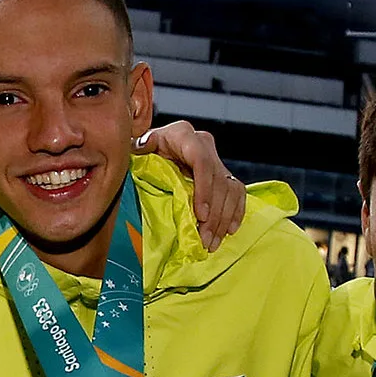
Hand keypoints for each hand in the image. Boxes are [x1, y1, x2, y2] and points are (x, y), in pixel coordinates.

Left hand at [135, 122, 244, 251]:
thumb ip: (141, 147)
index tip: (201, 215)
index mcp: (182, 135)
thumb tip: (143, 146)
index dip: (204, 189)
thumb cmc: (143, 150)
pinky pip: (236, 193)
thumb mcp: (139, 147)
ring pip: (229, 189)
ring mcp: (214, 158)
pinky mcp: (222, 172)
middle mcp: (203, 144)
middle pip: (218, 180)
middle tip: (205, 239)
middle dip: (214, 214)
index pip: (201, 161)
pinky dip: (234, 212)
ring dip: (223, 219)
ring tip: (212, 242)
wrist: (154, 147)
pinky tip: (228, 230)